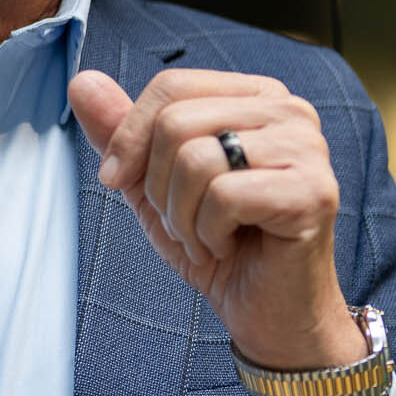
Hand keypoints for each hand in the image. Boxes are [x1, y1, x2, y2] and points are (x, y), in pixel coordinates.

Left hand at [68, 68, 377, 395]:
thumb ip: (120, 131)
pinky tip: (226, 249)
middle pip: (176, 121)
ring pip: (195, 158)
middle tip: (181, 222)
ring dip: (180, 215)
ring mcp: (307, 150)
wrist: (269, 314)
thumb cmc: (218, 244)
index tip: (119, 181)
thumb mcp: (152, 183)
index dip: (129, 137)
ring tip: (204, 238)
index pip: (171, 87)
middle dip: (156, 185)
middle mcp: (289, 111)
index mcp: (255, 96)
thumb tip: (81, 81)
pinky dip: (207, 234)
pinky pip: (223, 196)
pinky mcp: (314, 192)